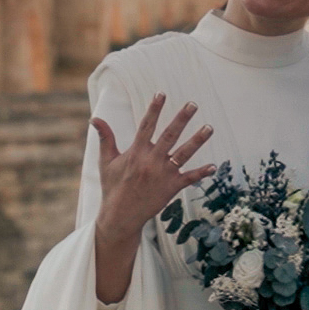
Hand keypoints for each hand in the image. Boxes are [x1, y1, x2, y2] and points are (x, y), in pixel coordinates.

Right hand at [91, 95, 214, 303]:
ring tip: (209, 127)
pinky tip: (213, 166)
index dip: (154, 109)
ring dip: (197, 140)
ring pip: (184, 154)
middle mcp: (151, 161)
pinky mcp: (171, 188)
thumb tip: (94, 118)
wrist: (121, 216)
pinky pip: (189, 178)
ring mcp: (163, 174)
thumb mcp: (106, 161)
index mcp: (136, 152)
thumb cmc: (113, 187)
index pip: (146, 125)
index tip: (161, 93)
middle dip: (182, 119)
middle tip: (193, 104)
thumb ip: (105, 138)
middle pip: (169, 135)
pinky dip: (201, 173)